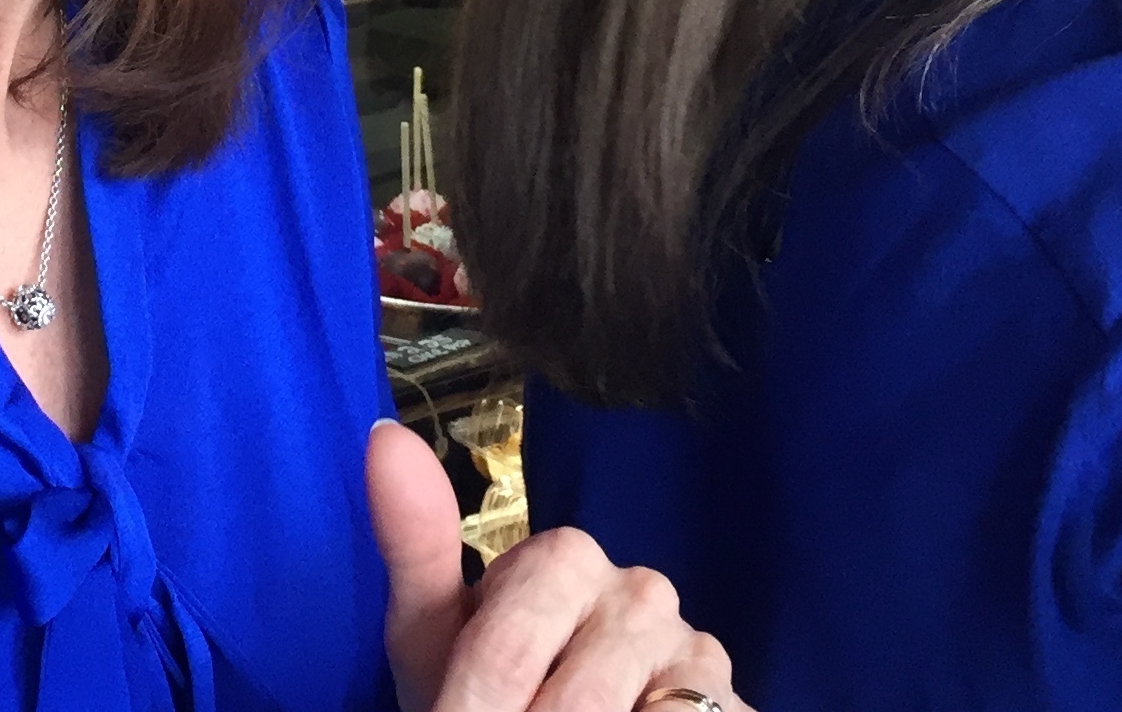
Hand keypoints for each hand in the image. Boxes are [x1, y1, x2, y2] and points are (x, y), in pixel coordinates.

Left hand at [369, 421, 742, 711]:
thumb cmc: (482, 684)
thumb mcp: (432, 630)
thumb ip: (415, 543)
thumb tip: (387, 437)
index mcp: (565, 559)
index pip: (507, 648)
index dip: (471, 708)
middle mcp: (641, 592)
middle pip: (575, 697)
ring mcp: (697, 651)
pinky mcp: (735, 705)